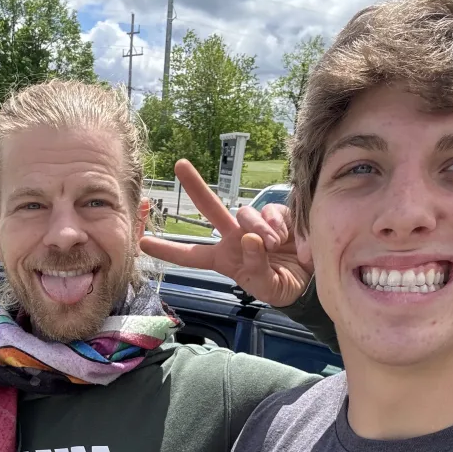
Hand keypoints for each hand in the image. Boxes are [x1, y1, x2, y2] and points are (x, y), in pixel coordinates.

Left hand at [139, 159, 310, 306]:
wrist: (310, 278)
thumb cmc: (280, 284)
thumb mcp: (266, 286)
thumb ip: (257, 268)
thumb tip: (251, 239)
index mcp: (223, 259)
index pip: (191, 256)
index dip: (168, 250)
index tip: (142, 244)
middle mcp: (233, 237)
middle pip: (210, 209)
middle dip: (195, 186)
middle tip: (180, 165)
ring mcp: (253, 223)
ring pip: (245, 213)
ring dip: (260, 230)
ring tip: (274, 247)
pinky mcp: (276, 214)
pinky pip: (271, 211)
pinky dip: (278, 224)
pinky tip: (287, 237)